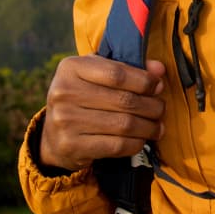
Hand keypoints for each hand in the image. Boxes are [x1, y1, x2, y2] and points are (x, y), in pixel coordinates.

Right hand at [39, 56, 166, 171]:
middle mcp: (63, 92)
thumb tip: (159, 69)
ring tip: (157, 126)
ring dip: (148, 126)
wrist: (53, 136)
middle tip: (161, 109)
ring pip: (124, 124)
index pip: (117, 74)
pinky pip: (116, 145)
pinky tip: (142, 139)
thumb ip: (129, 67)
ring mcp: (65, 120)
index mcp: (71, 68)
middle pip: (124, 100)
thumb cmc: (83, 97)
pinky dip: (136, 143)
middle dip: (151, 106)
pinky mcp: (71, 145)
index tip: (158, 86)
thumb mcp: (98, 75)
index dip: (145, 81)